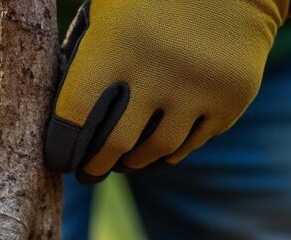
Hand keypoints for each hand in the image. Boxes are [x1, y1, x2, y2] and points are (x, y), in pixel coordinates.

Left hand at [44, 0, 290, 182]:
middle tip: (87, 173)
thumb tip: (58, 113)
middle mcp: (158, 70)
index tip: (59, 158)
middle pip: (116, 144)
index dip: (62, 146)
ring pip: (157, 150)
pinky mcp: (232, 97)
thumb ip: (83, 54)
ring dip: (135, 162)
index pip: (74, 117)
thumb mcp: (108, 12)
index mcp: (115, 45)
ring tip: (123, 162)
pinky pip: (191, 143)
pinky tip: (156, 151)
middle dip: (96, 166)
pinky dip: (170, 151)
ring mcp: (199, 86)